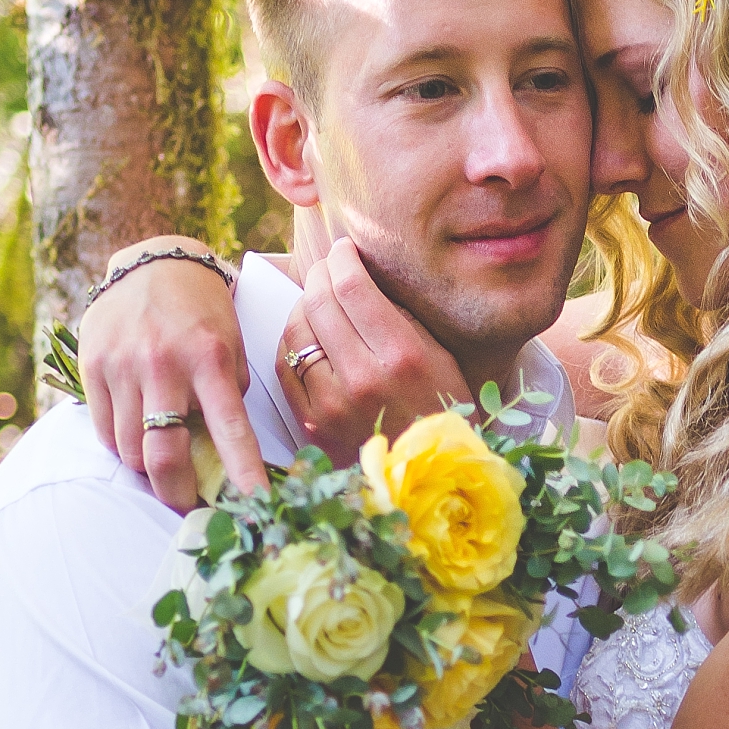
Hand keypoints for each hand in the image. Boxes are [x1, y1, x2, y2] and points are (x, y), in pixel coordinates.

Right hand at [79, 240, 267, 511]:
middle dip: (177, 494)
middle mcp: (164, 365)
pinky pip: (103, 432)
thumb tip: (224, 452)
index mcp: (209, 359)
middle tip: (188, 504)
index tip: (255, 507)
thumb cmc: (202, 313)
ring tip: (160, 452)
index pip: (231, 430)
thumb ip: (229, 393)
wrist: (153, 264)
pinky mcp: (92, 367)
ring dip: (147, 465)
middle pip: (163, 457)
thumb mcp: (232, 344)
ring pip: (130, 451)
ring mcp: (123, 367)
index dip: (243, 474)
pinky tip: (135, 430)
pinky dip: (121, 443)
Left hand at [277, 237, 472, 461]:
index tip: (344, 249)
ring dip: (303, 305)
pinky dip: (291, 342)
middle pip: (320, 301)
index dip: (343, 257)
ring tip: (316, 298)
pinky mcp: (312, 424)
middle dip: (320, 274)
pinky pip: (285, 366)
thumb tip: (362, 275)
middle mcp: (363, 378)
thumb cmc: (443, 411)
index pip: (353, 286)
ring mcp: (332, 405)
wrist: (431, 480)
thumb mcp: (440, 357)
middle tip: (327, 267)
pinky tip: (305, 334)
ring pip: (296, 331)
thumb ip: (400, 316)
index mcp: (403, 356)